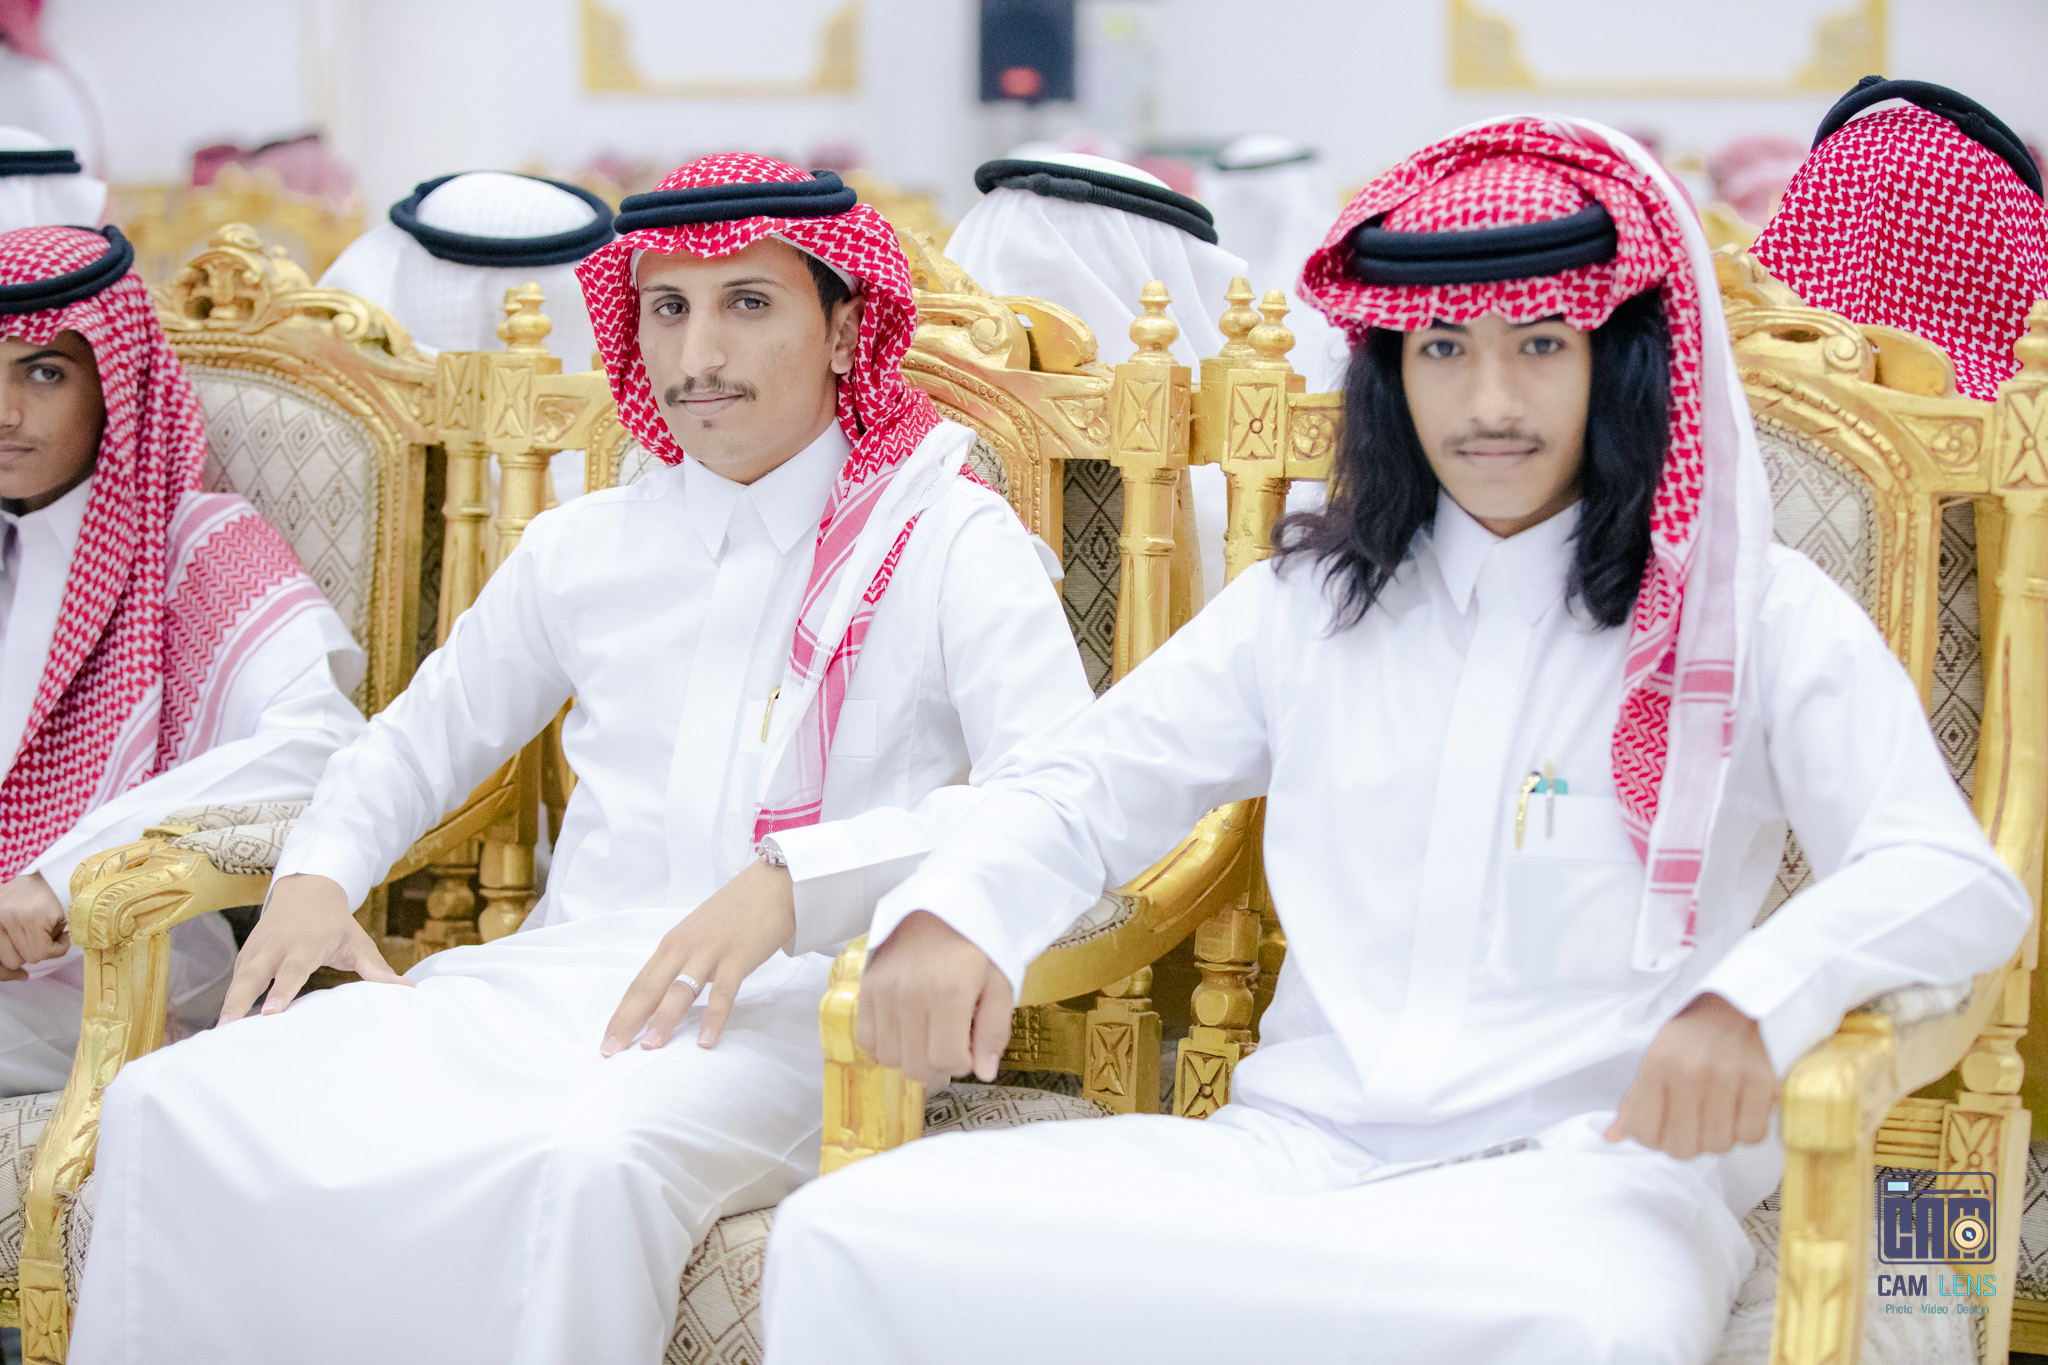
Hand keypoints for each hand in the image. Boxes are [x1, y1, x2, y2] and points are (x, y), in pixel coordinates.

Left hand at [0, 873, 67, 979]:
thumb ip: (9, 947)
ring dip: (47, 946)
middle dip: (31, 950)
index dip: (7, 972)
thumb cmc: (36, 899)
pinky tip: (61, 929)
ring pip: (32, 957)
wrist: (59, 873)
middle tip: (40, 933)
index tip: (19, 973)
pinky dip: (60, 946)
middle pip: (13, 960)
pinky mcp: (33, 918)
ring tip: (50, 927)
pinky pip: (48, 951)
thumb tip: (20, 976)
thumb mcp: (12, 921)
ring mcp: (12, 917)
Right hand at [219, 873, 408, 1022]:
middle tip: (227, 1030)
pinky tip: (224, 1027)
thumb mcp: (358, 942)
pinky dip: (227, 1000)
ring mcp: (257, 949)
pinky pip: (234, 980)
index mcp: (306, 943)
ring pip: (238, 979)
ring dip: (228, 1005)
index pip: (292, 970)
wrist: (306, 890)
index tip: (271, 1013)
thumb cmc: (336, 923)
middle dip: (240, 1001)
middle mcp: (277, 946)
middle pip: (254, 976)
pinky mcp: (245, 955)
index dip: (281, 991)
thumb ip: (377, 969)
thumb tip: (407, 988)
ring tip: (218, 1038)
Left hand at [601, 856, 795, 1054]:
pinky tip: (707, 1041)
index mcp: (672, 945)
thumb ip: (683, 962)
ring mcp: (709, 952)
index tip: (607, 1041)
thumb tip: (666, 995)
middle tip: (611, 1050)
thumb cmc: (736, 912)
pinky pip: (723, 993)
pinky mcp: (737, 957)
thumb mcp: (699, 936)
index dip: (621, 1014)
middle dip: (628, 1021)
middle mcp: (683, 948)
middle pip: (649, 989)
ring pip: (680, 991)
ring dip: (663, 1020)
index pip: (639, 984)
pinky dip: (714, 1018)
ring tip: (650, 1048)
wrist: (771, 886)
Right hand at [856, 910, 1012, 1087]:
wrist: (938, 905)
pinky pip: (867, 1040)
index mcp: (950, 994)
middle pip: (917, 1066)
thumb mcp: (1000, 982)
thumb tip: (985, 1073)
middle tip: (950, 1045)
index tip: (970, 1046)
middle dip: (939, 1066)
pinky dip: (886, 1046)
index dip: (964, 1062)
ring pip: (890, 1058)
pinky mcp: (867, 989)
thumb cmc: (973, 944)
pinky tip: (905, 1032)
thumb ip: (994, 1030)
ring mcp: (884, 993)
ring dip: (912, 1057)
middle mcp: (911, 996)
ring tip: (928, 1037)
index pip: (948, 1060)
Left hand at [1606, 992, 1775, 1158]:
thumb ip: (1635, 1101)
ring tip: (1714, 1116)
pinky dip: (1745, 1131)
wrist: (1736, 1004)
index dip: (1650, 1138)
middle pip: (1682, 1148)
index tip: (1659, 1128)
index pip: (1642, 1131)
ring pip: (1718, 1145)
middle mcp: (1690, 1071)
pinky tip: (1737, 1113)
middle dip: (1683, 1143)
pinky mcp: (1762, 1082)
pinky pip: (1752, 1135)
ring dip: (1715, 1138)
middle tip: (1688, 1125)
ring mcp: (1727, 1077)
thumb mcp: (1655, 1058)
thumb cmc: (1692, 1035)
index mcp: (1657, 1063)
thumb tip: (1613, 1137)